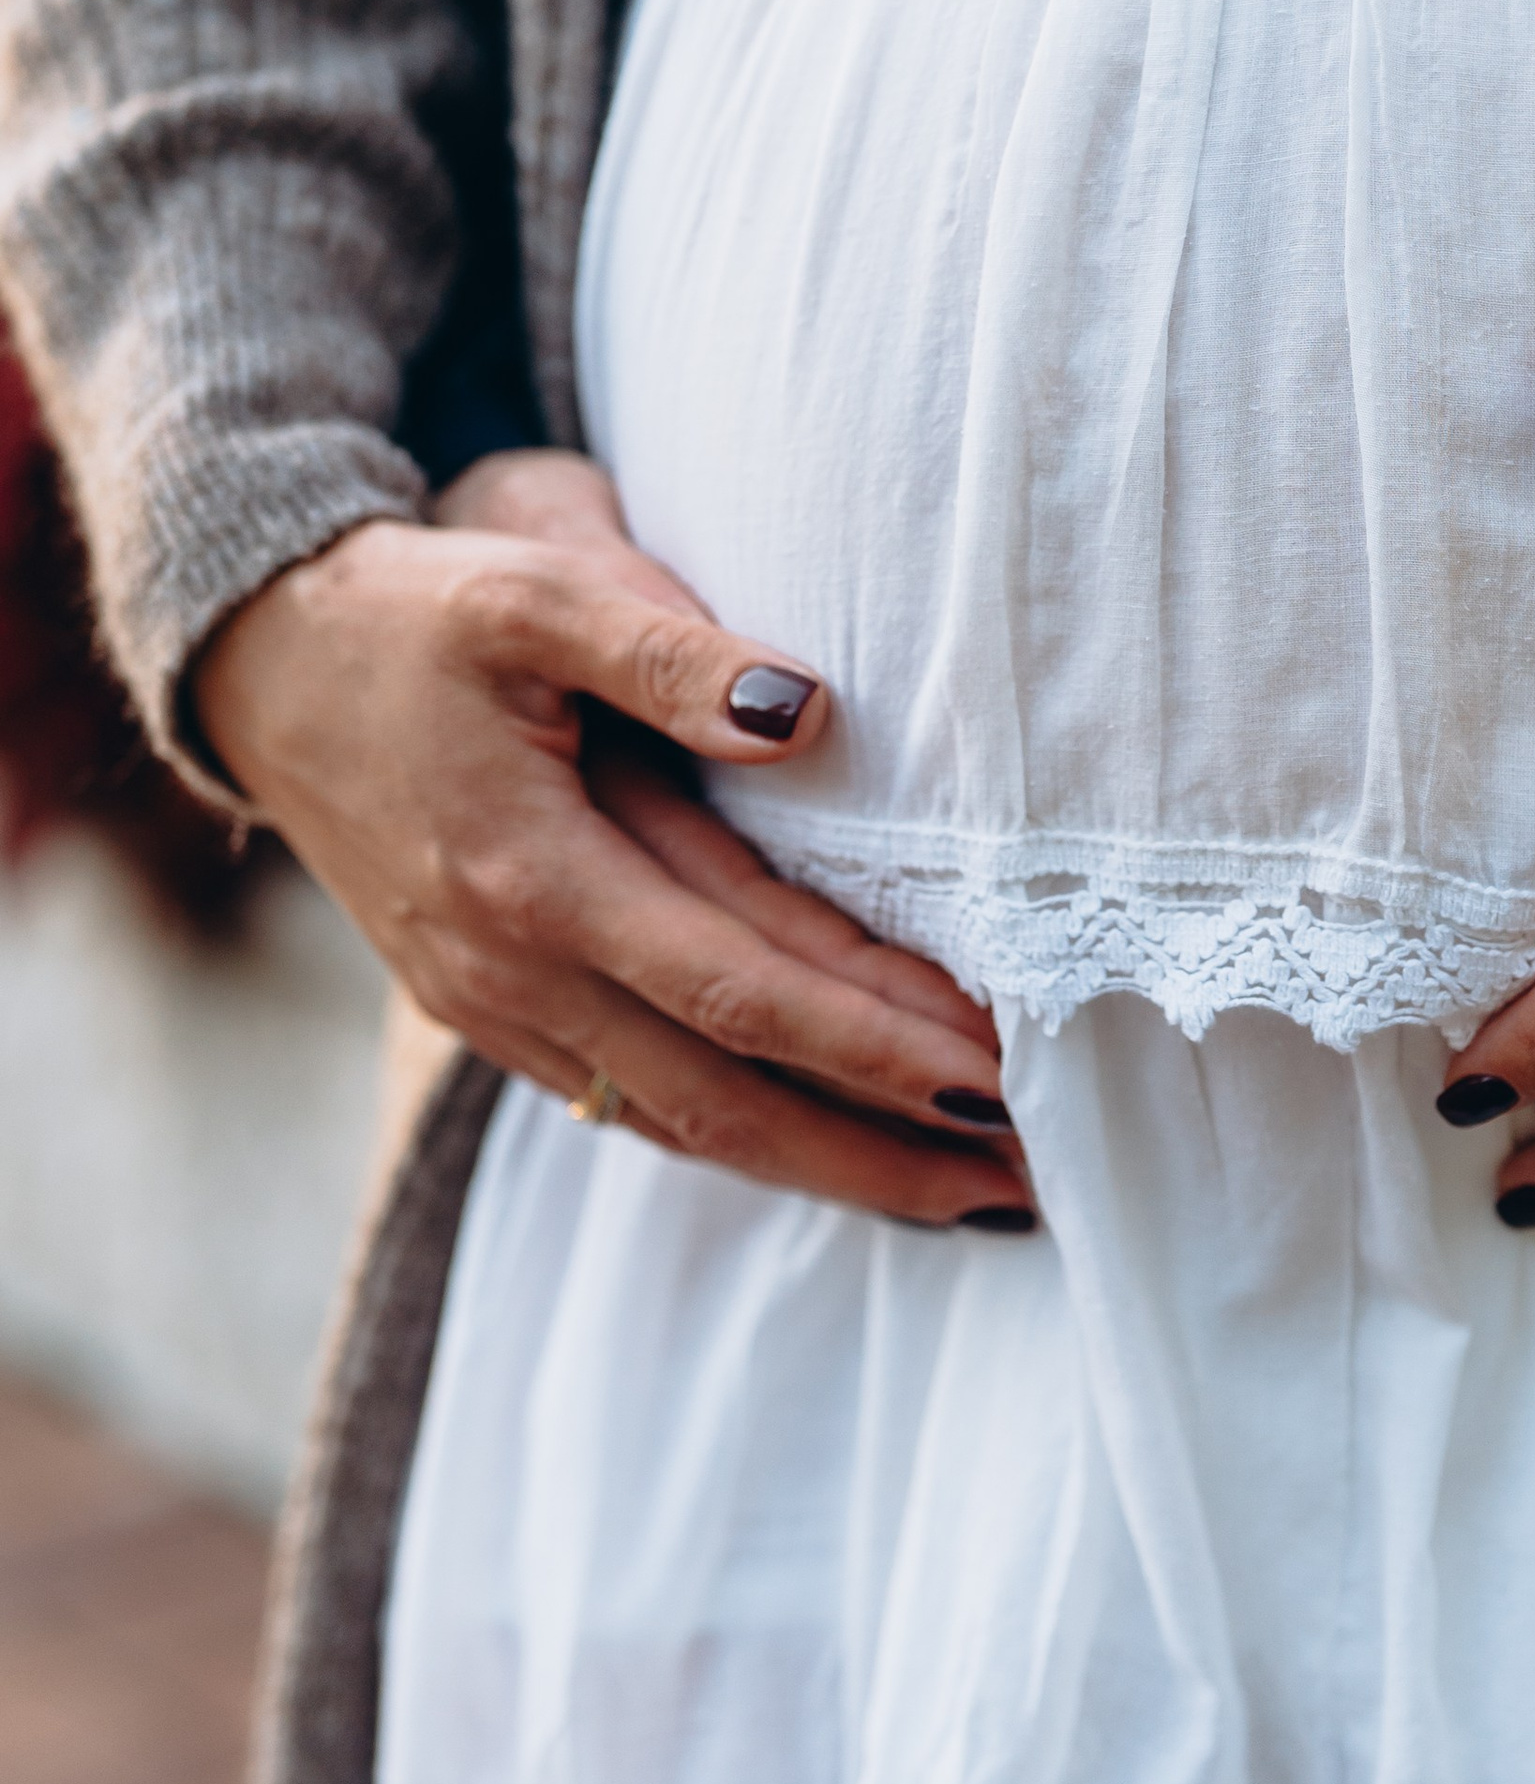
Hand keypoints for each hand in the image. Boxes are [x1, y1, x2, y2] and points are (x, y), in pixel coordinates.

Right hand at [195, 458, 1031, 1227]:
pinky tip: (834, 1156)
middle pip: (730, 1100)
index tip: (1000, 1072)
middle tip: (1027, 1178)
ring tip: (965, 1196)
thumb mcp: (533, 587)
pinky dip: (745, 1142)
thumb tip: (808, 714)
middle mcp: (512, 972)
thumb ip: (671, 650)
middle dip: (884, 1151)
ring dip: (829, 1170)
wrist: (259, 661)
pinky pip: (636, 1109)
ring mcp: (493, 1010)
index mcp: (534, 876)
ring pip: (685, 1127)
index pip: (744, 991)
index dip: (877, 1040)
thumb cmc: (411, 610)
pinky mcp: (488, 1016)